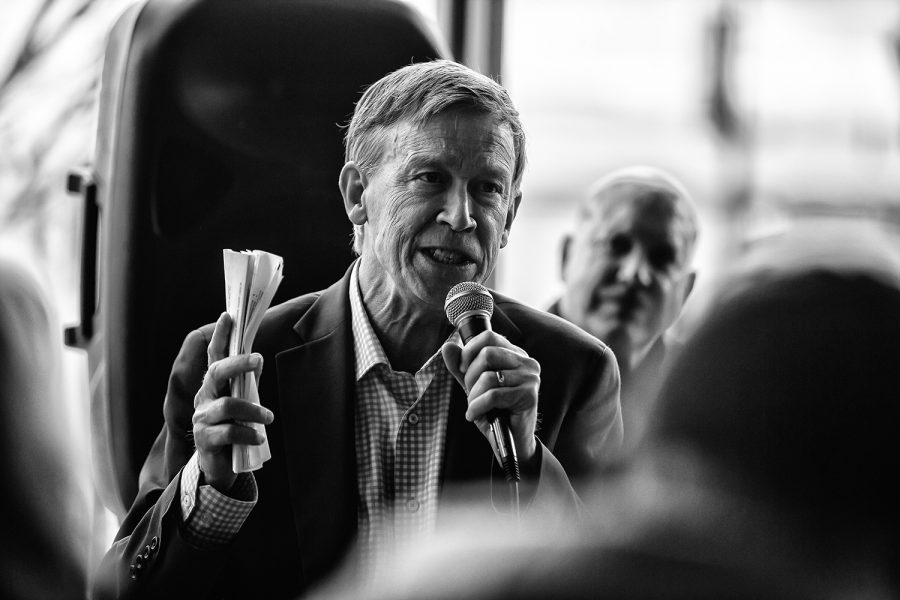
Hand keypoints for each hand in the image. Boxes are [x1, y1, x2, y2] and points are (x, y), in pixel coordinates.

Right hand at [192, 312, 273, 490]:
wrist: (219, 464)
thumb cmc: (233, 426)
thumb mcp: (242, 402)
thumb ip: (247, 382)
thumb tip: (258, 359)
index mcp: (214, 385)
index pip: (215, 356)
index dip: (220, 336)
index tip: (228, 316)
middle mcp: (204, 397)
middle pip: (216, 373)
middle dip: (237, 363)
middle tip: (258, 359)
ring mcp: (202, 418)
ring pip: (228, 405)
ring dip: (253, 410)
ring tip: (268, 418)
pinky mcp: (205, 439)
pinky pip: (229, 431)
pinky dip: (248, 433)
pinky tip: (259, 437)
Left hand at [441, 331, 540, 462]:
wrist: (512, 442)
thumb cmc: (494, 412)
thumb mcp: (474, 386)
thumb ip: (461, 367)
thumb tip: (447, 346)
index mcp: (515, 354)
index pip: (489, 336)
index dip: (469, 351)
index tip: (463, 369)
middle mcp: (526, 362)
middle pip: (487, 354)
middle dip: (470, 377)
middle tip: (471, 394)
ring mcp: (530, 378)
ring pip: (488, 376)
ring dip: (473, 396)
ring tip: (474, 407)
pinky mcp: (529, 395)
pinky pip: (493, 395)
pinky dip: (477, 407)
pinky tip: (474, 415)